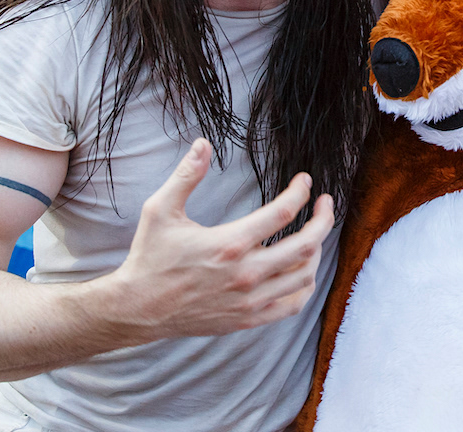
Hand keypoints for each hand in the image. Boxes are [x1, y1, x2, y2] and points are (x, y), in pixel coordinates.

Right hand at [104, 138, 335, 340]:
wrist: (138, 309)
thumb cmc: (150, 257)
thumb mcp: (160, 210)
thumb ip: (186, 176)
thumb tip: (203, 144)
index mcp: (229, 244)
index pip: (282, 214)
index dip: (300, 193)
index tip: (305, 181)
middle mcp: (245, 274)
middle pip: (306, 244)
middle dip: (323, 219)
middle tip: (325, 203)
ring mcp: (250, 300)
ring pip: (304, 275)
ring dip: (316, 250)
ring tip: (314, 233)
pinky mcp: (248, 319)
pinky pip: (292, 304)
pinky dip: (305, 285)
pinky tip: (302, 269)